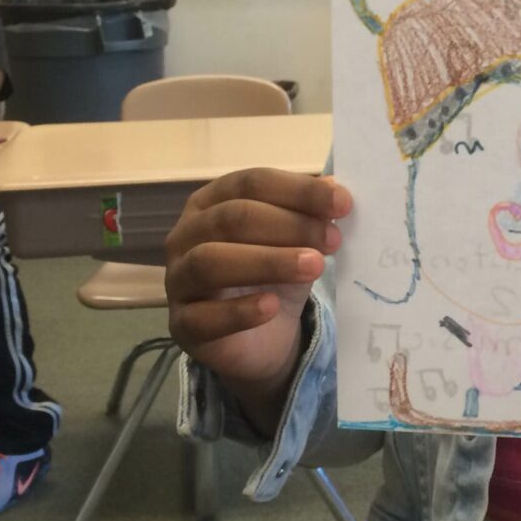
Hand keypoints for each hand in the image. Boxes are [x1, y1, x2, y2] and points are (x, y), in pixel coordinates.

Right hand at [165, 168, 350, 424]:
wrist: (263, 337)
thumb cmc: (275, 274)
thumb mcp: (299, 240)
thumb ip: (312, 213)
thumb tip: (336, 188)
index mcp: (213, 201)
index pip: (251, 183)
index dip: (298, 190)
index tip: (343, 203)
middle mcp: (187, 234)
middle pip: (232, 218)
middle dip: (289, 225)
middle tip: (333, 239)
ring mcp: (178, 280)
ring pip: (211, 262)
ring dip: (268, 261)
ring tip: (314, 266)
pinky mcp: (182, 325)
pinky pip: (203, 317)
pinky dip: (238, 311)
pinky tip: (272, 307)